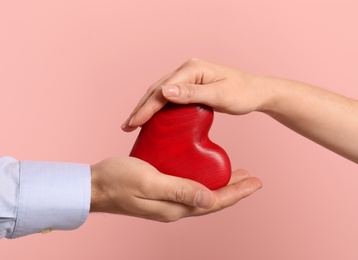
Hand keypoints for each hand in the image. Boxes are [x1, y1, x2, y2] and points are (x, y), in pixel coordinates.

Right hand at [90, 157, 261, 221]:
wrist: (93, 186)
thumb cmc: (116, 181)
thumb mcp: (148, 181)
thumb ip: (178, 190)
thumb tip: (210, 199)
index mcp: (174, 207)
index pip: (214, 202)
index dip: (237, 193)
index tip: (256, 182)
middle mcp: (174, 207)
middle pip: (212, 200)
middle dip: (234, 190)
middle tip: (252, 178)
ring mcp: (167, 201)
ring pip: (202, 194)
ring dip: (220, 185)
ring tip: (235, 174)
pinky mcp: (160, 192)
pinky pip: (189, 187)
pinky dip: (202, 179)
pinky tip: (203, 169)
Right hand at [122, 58, 268, 131]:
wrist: (257, 92)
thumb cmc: (243, 93)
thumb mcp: (220, 95)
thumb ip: (192, 94)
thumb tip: (165, 92)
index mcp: (192, 69)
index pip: (163, 89)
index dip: (147, 107)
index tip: (134, 123)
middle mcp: (187, 70)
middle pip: (157, 89)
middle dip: (141, 108)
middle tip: (127, 126)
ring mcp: (188, 77)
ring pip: (160, 93)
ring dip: (146, 108)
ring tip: (133, 123)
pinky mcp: (191, 86)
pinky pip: (169, 97)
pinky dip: (158, 108)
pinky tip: (151, 118)